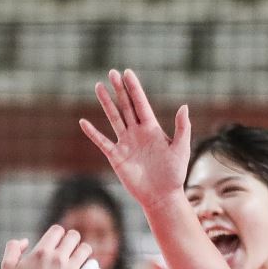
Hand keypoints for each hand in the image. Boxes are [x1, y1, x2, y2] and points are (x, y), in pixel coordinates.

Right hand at [0, 225, 97, 268]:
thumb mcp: (6, 266)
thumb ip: (13, 247)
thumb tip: (26, 241)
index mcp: (41, 251)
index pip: (58, 230)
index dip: (57, 234)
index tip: (55, 243)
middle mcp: (57, 258)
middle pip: (74, 236)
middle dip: (70, 240)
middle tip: (67, 249)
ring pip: (86, 249)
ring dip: (82, 251)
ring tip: (77, 258)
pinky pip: (91, 267)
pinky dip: (90, 266)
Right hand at [80, 69, 192, 213]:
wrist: (162, 196)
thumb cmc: (174, 174)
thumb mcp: (181, 149)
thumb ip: (182, 128)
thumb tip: (184, 106)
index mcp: (152, 129)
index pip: (140, 103)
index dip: (134, 88)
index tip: (127, 72)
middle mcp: (137, 133)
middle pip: (126, 106)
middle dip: (119, 89)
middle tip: (111, 72)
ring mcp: (126, 144)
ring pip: (114, 118)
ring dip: (106, 103)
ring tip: (98, 87)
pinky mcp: (117, 157)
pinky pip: (102, 142)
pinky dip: (93, 133)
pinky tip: (84, 122)